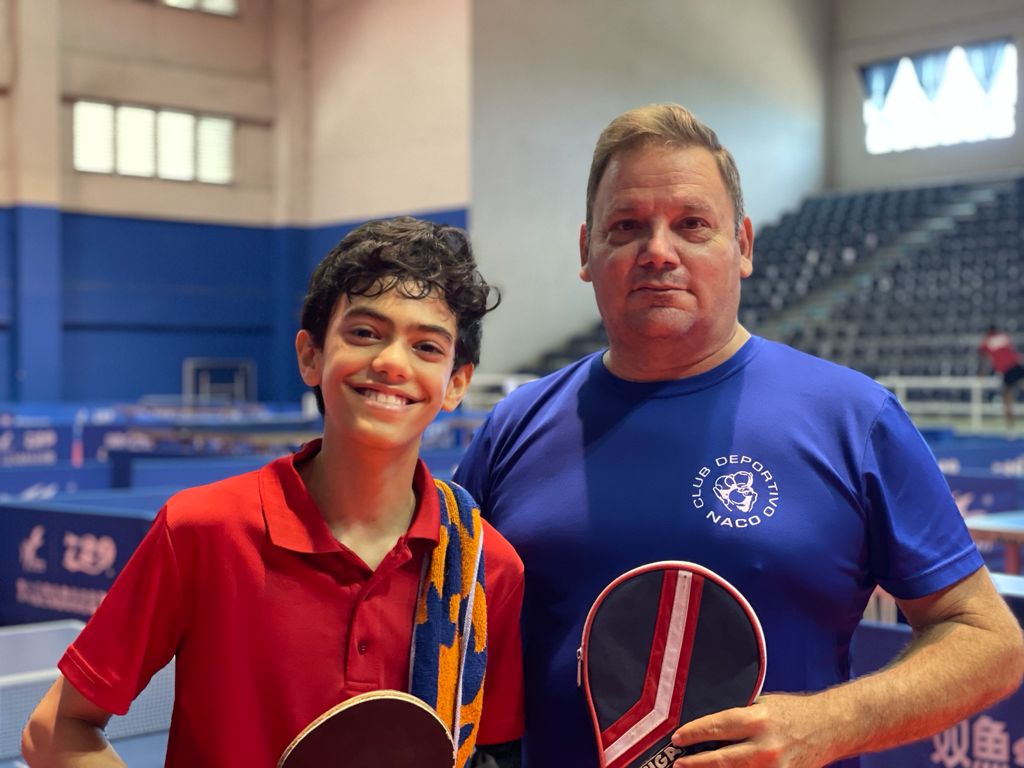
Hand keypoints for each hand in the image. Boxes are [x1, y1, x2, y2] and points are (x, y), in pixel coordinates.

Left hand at [670, 693, 835, 767]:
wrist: (831, 727)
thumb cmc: (794, 711)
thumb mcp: (763, 703)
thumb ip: (739, 715)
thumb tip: (708, 726)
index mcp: (759, 719)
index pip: (717, 727)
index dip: (693, 734)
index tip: (677, 739)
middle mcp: (766, 746)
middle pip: (721, 760)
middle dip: (695, 763)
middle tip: (677, 764)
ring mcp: (776, 767)